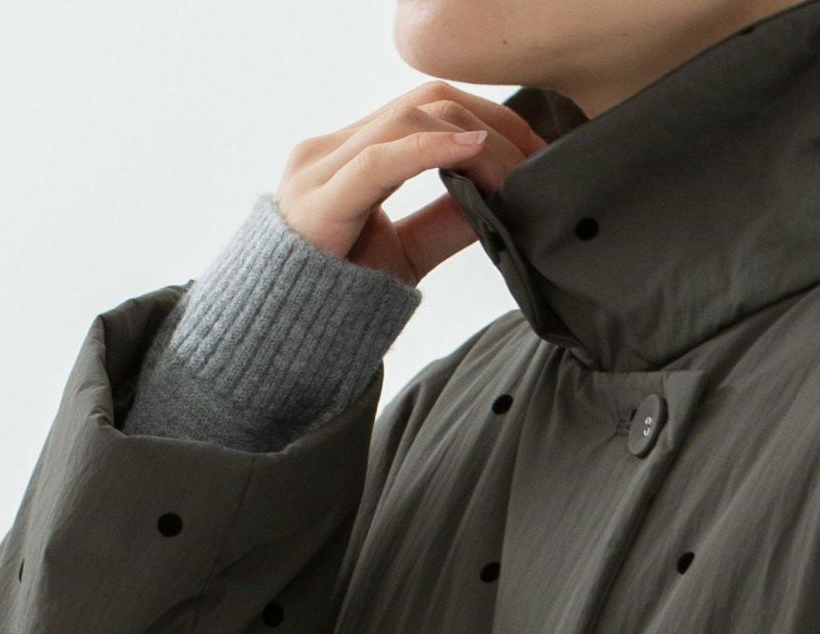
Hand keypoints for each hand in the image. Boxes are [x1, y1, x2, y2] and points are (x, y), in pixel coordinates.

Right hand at [273, 80, 548, 285]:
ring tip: (518, 168)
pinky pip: (378, 160)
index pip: (425, 108)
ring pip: (407, 120)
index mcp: (346, 156)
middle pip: (423, 102)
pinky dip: (432, 148)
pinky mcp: (317, 203)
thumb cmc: (335, 304)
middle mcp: (327, 151)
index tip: (536, 148)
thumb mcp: (404, 253)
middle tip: (541, 155)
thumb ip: (444, 220)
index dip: (486, 116)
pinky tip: (472, 151)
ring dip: (474, 139)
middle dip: (491, 120)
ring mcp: (317, 171)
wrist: (278, 347)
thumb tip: (503, 200)